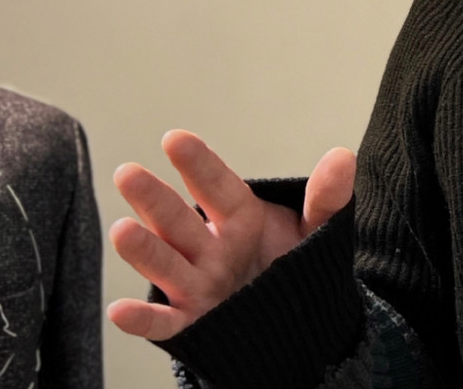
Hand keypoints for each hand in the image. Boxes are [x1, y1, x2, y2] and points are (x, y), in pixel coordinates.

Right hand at [107, 129, 356, 340]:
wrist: (297, 322)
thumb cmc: (293, 266)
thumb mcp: (315, 231)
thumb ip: (325, 198)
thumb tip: (343, 156)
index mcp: (239, 217)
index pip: (217, 186)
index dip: (198, 164)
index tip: (175, 139)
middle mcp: (210, 247)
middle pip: (179, 220)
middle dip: (154, 199)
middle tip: (128, 173)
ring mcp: (197, 284)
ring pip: (166, 264)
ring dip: (143, 250)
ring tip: (121, 230)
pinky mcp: (192, 323)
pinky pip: (164, 322)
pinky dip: (141, 319)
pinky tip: (119, 311)